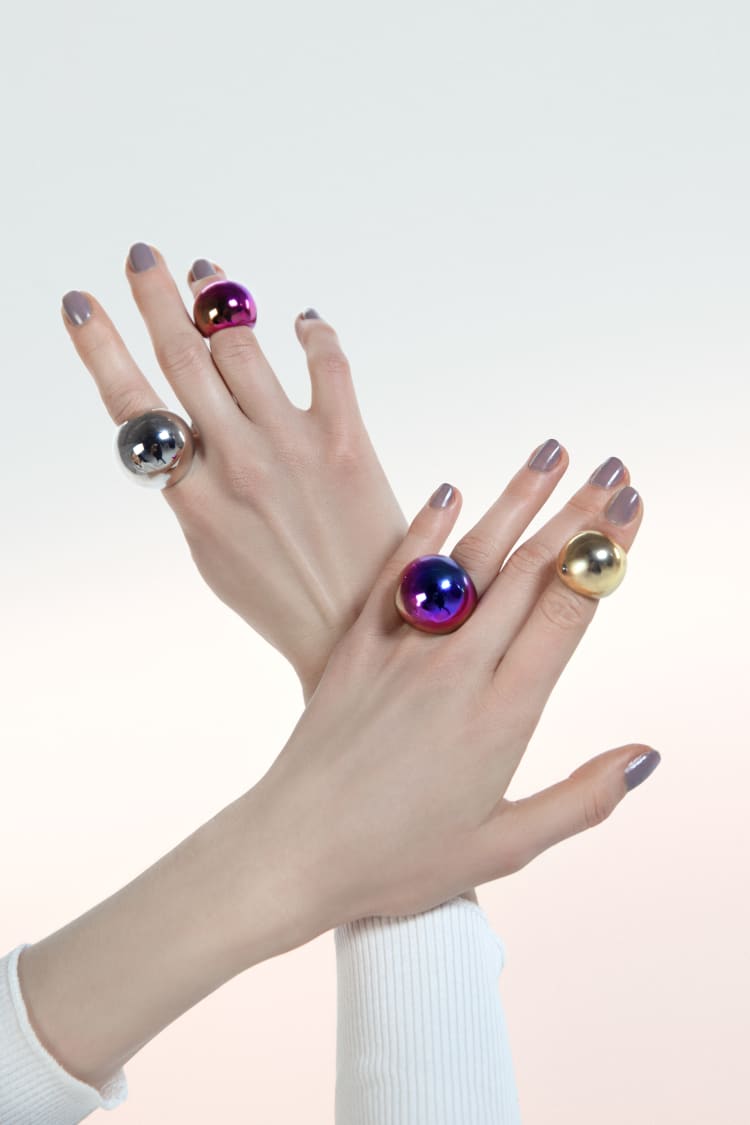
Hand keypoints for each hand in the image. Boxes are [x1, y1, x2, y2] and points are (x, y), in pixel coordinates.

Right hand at [62, 245, 405, 698]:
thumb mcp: (212, 552)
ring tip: (208, 272)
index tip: (80, 302)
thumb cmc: (279, 598)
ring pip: (242, 348)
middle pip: (182, 358)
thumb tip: (177, 435)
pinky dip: (312, 332)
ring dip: (221, 301)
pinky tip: (303, 319)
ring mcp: (292, 447)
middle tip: (142, 256)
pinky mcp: (347, 442)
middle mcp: (235, 462)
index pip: (131, 406)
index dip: (100, 348)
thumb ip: (191, 489)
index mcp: (192, 497)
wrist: (356, 631)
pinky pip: (327, 363)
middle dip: (155, 299)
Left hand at [250, 447, 656, 930]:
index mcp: (503, 716)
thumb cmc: (400, 860)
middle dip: (578, 515)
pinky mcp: (356, 649)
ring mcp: (403, 653)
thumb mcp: (505, 847)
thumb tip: (645, 756)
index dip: (604, 554)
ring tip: (550, 454)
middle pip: (528, 573)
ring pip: (471, 560)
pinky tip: (449, 492)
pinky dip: (425, 531)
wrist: (294, 850)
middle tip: (612, 467)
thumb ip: (582, 801)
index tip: (632, 506)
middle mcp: (457, 670)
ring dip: (514, 501)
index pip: (567, 613)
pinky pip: (396, 575)